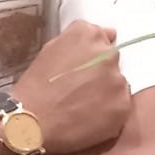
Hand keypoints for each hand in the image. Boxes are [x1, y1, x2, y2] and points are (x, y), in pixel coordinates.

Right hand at [13, 20, 130, 154]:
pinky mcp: (123, 107)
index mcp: (89, 34)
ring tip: (84, 104)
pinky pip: (121, 105)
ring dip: (107, 91)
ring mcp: (118, 81)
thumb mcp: (51, 48)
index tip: (82, 67)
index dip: (91, 54)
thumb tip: (109, 34)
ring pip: (118, 83)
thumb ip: (79, 39)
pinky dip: (110, 110)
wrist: (31, 120)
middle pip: (111, 60)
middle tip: (81, 87)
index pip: (103, 37)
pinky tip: (90, 117)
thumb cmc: (36, 83)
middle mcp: (107, 54)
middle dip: (101, 71)